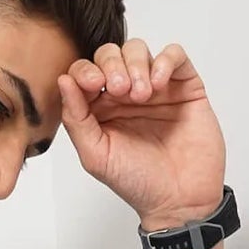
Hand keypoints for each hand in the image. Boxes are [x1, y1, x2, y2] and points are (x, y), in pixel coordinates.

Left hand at [57, 39, 226, 230]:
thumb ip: (76, 119)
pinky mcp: (184, 86)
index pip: (84, 73)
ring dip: (136, 64)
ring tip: (142, 95)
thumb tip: (63, 81)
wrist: (178, 198)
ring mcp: (155, 87)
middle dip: (112, 65)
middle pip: (110, 54)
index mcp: (99, 109)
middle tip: (121, 91)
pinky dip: (165, 61)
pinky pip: (174, 55)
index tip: (93, 85)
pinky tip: (159, 84)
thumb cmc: (136, 182)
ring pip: (138, 49)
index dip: (85, 71)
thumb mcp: (95, 154)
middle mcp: (125, 95)